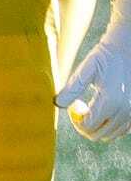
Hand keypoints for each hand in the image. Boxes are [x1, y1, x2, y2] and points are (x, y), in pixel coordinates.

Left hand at [57, 0, 130, 139]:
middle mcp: (127, 109)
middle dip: (87, 123)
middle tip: (78, 105)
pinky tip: (104, 99)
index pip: (89, 126)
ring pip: (113, 131)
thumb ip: (73, 84)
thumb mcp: (89, 63)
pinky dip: (113, 119)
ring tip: (89, 101)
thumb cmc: (108, 46)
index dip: (77, 119)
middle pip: (100, 133)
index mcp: (110, 100)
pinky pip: (125, 125)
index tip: (73, 105)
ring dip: (100, 122)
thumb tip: (56, 105)